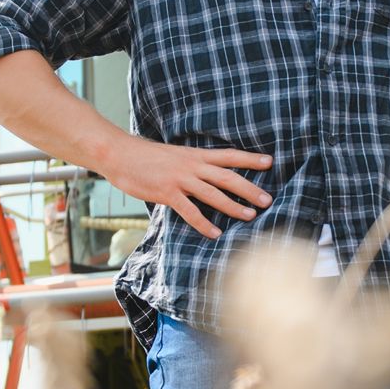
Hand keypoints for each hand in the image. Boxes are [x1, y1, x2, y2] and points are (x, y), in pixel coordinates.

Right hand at [100, 137, 272, 239]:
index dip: (249, 158)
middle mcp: (192, 165)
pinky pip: (190, 211)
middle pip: (227, 176)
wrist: (119, 154)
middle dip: (249, 188)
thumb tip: (207, 175)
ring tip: (250, 216)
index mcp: (195, 155)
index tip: (270, 161)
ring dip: (233, 206)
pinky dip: (204, 223)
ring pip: (213, 194)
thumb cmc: (146, 157)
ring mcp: (180, 179)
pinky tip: (216, 233)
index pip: (229, 155)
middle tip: (268, 199)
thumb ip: (192, 165)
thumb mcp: (175, 156)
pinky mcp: (167, 192)